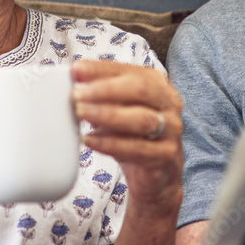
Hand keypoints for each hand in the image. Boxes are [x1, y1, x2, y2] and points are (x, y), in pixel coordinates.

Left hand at [71, 60, 182, 211]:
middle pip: (140, 89)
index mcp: (158, 85)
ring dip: (107, 114)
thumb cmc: (134, 136)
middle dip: (105, 89)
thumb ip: (101, 95)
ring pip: (141, 119)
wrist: (157, 175)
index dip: (101, 69)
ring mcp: (171, 130)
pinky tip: (90, 139)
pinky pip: (136, 148)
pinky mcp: (165, 155)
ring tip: (81, 113)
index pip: (129, 70)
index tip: (76, 70)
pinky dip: (110, 143)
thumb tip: (73, 81)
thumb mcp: (119, 110)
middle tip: (78, 94)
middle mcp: (169, 104)